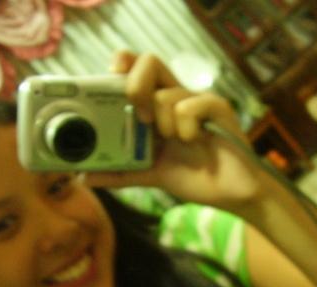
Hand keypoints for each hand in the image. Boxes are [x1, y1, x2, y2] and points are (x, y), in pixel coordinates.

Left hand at [84, 52, 265, 209]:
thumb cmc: (196, 178)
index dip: (121, 65)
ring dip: (163, 123)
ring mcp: (198, 102)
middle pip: (149, 62)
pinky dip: (185, 128)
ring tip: (174, 142)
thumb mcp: (151, 174)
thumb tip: (85, 177)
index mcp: (158, 107)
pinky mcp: (218, 109)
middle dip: (135, 85)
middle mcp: (176, 98)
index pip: (136, 68)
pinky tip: (194, 142)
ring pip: (166, 93)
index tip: (108, 80)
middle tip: (138, 115)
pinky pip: (190, 105)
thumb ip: (120, 173)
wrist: (231, 194)